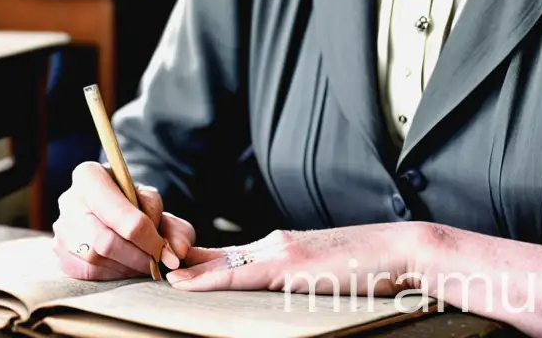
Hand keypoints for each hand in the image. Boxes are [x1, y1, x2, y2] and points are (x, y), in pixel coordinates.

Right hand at [53, 161, 192, 279]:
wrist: (109, 203)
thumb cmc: (134, 202)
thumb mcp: (155, 203)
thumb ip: (171, 224)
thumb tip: (178, 251)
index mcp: (89, 175)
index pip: (119, 212)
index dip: (145, 236)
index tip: (165, 250)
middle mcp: (69, 200)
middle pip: (104, 240)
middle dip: (136, 257)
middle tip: (157, 263)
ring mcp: (60, 229)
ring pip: (94, 260)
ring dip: (125, 268)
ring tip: (144, 265)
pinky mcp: (59, 253)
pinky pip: (86, 273)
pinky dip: (111, 275)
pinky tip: (127, 268)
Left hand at [166, 223, 423, 295]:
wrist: (400, 251)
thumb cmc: (368, 269)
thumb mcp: (322, 276)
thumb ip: (293, 281)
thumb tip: (271, 297)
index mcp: (281, 248)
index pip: (227, 258)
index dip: (194, 264)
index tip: (165, 270)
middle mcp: (275, 244)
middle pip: (215, 257)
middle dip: (179, 264)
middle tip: (141, 268)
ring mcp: (282, 250)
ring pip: (220, 264)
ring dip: (183, 272)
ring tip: (149, 277)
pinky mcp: (291, 263)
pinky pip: (240, 275)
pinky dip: (207, 280)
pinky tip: (182, 284)